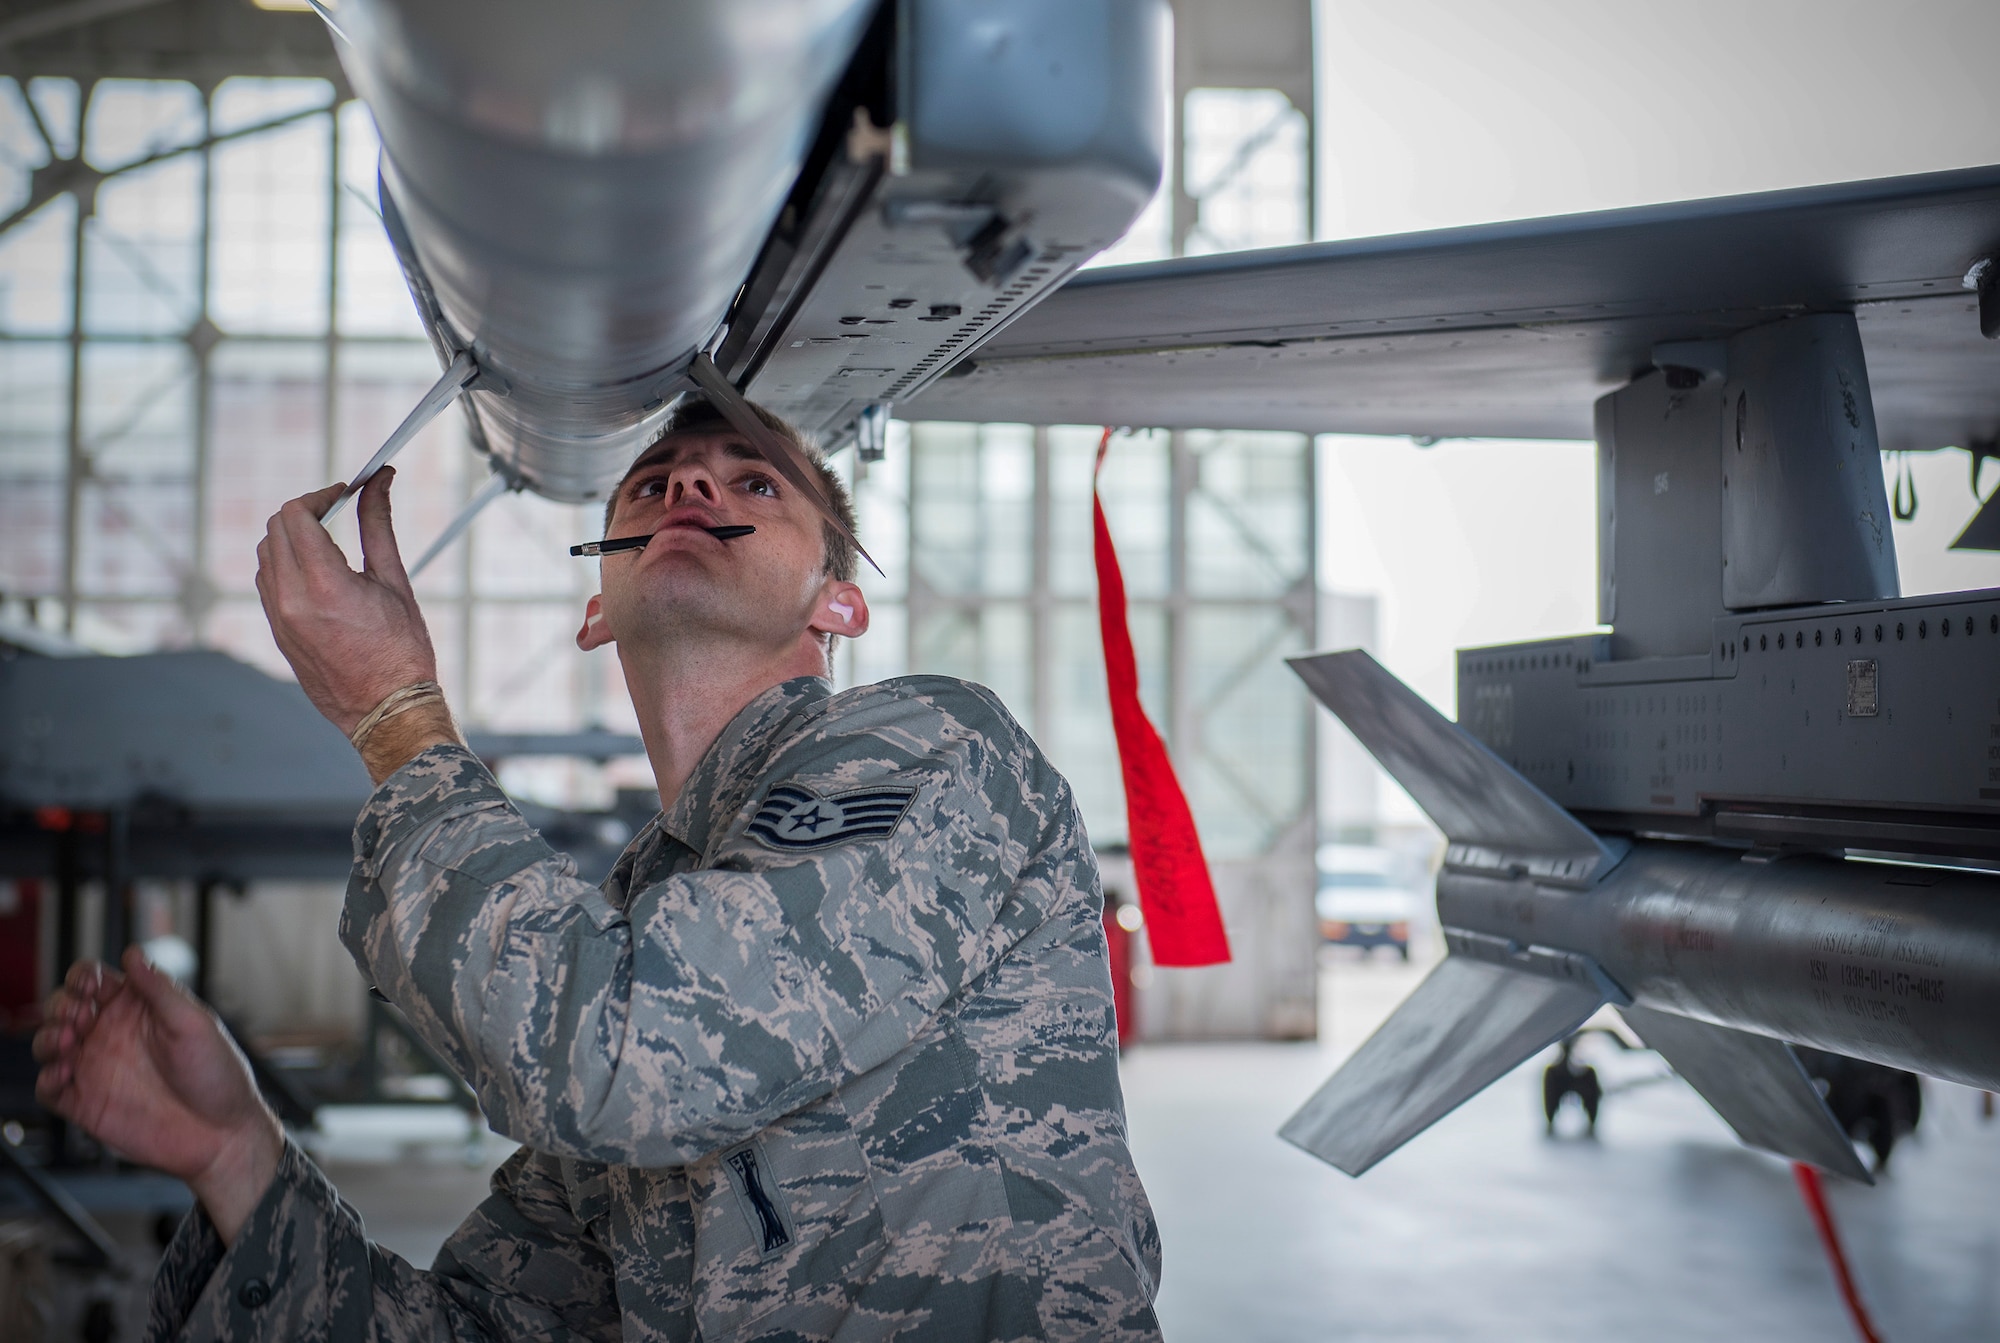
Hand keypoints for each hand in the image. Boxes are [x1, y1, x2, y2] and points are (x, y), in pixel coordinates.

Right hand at [34, 949, 282, 1243]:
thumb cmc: (218, 1076)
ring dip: (47, 1037)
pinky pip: (50, 1088)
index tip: (89, 985)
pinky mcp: (87, 1104)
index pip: (95, 981)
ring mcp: (98, 1069)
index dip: (83, 976)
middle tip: (79, 1017)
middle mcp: (113, 1035)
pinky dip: (47, 1078)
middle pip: (65, 1008)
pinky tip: (63, 1074)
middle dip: (61, 1005)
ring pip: (50, 1044)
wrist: (221, 1133)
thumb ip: (160, 990)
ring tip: (67, 1042)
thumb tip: (134, 953)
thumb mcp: (194, 1024)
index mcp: (139, 1010)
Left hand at [255, 469, 440, 736]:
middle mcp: (292, 600)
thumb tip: (379, 482)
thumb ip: (379, 526)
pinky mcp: (276, 632)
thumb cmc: (401, 652)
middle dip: (306, 511)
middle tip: (338, 511)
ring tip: (330, 543)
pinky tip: (318, 572)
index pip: (296, 515)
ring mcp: (278, 618)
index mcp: (325, 585)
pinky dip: (285, 564)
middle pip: (276, 528)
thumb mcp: (395, 582)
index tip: (344, 492)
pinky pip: (266, 582)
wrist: (386, 710)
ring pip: (265, 554)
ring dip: (291, 536)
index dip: (319, 495)